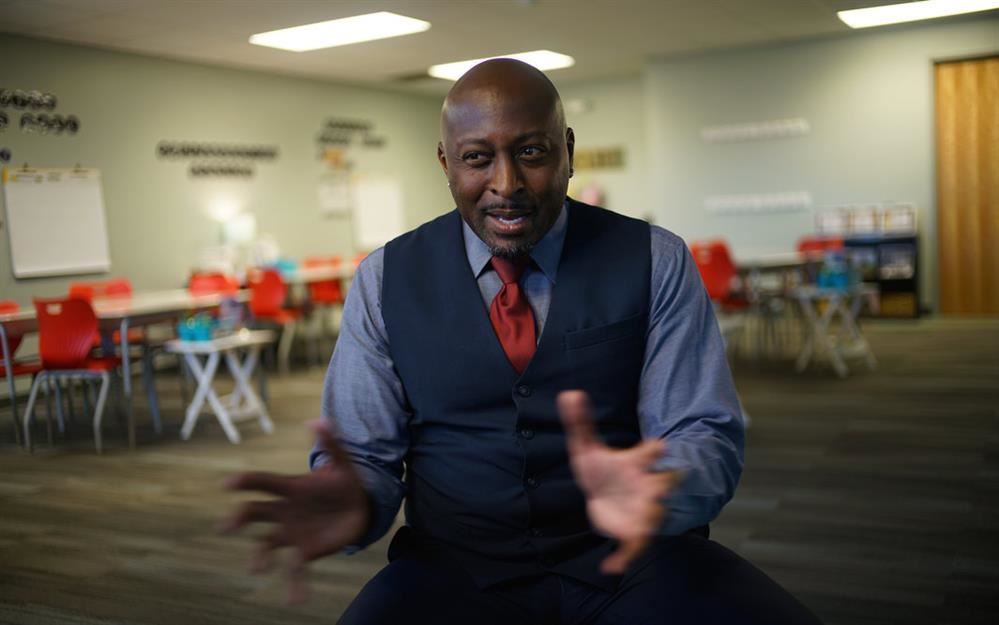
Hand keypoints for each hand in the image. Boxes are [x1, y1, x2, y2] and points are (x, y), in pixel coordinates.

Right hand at [221, 421, 370, 602]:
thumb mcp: (342, 462)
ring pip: (267, 545)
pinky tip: (295, 599)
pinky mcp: (304, 551)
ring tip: (257, 567)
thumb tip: (319, 419)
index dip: (245, 482)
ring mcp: (291, 533)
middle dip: (239, 518)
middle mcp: (283, 512)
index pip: (263, 482)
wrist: (358, 508)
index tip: (228, 484)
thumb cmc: (344, 482)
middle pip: (255, 513)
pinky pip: (295, 570)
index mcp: (290, 488)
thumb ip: (331, 443)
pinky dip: (294, 585)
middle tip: (226, 525)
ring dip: (260, 556)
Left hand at [558, 390, 679, 574]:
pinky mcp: (635, 532)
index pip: (650, 453)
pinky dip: (624, 558)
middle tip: (668, 482)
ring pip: (655, 516)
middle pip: (664, 483)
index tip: (660, 446)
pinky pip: (635, 547)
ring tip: (644, 530)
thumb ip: (580, 423)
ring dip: (651, 521)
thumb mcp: (587, 448)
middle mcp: (646, 487)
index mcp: (636, 464)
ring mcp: (644, 510)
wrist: (608, 497)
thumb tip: (569, 394)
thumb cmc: (603, 470)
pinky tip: (609, 568)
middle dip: (667, 483)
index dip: (655, 450)